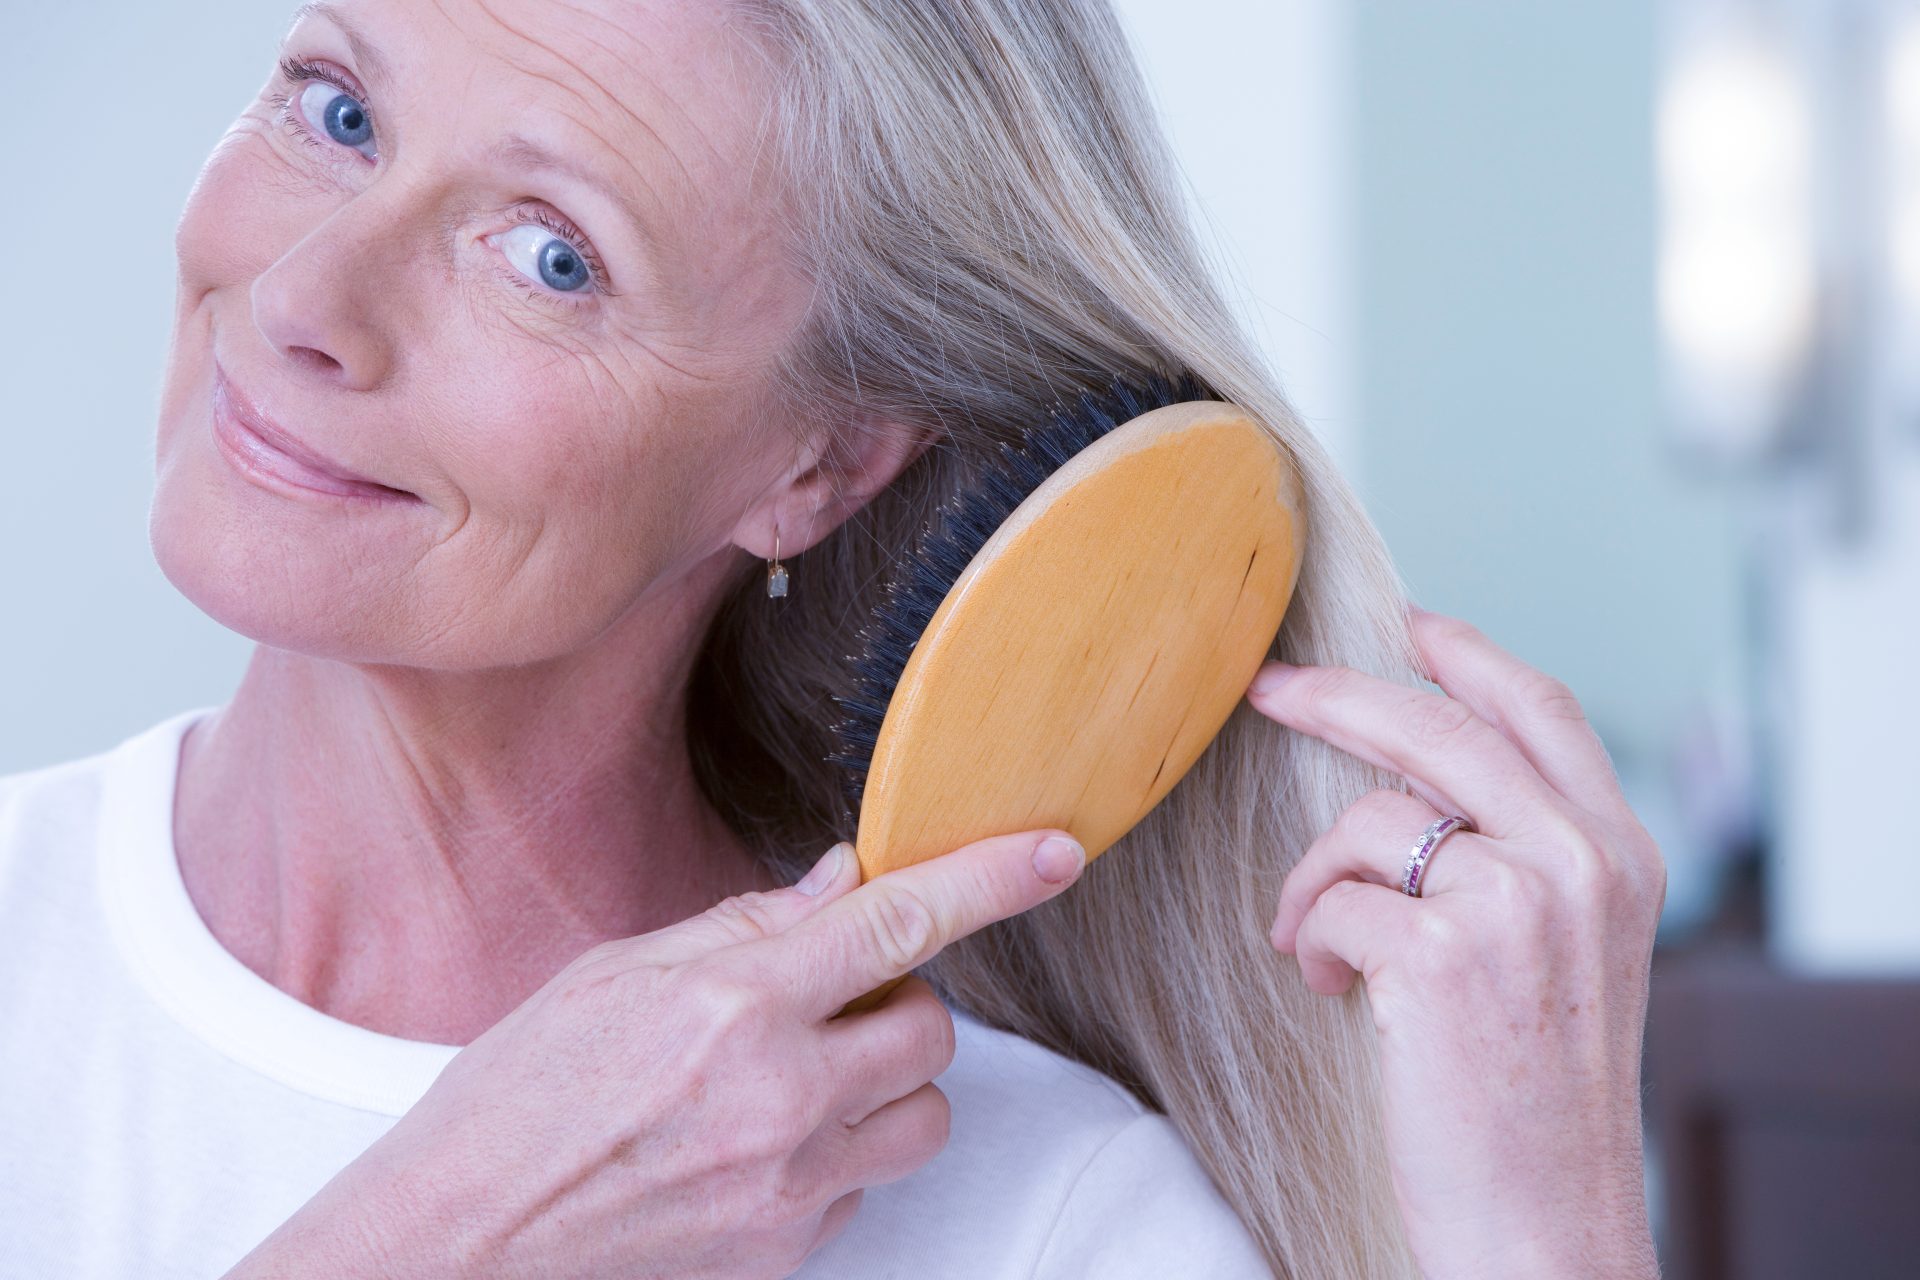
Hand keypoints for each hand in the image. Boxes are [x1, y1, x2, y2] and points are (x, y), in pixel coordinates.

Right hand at [223, 827, 1088, 1279]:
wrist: (459, 1249)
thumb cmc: (513, 1100)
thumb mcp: (612, 974)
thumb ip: (742, 928)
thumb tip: (840, 883)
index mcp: (732, 1006)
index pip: (897, 922)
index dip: (990, 878)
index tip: (1056, 853)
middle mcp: (778, 1096)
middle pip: (932, 1029)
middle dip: (895, 1003)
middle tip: (823, 1000)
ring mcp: (790, 1185)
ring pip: (925, 1114)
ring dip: (886, 1083)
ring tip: (799, 1076)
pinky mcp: (789, 1250)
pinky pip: (867, 1181)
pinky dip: (839, 1152)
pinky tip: (757, 1145)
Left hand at [1246, 605, 1664, 1279]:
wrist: (1545, 1219)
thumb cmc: (1534, 1095)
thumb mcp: (1565, 951)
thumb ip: (1519, 855)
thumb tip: (1406, 786)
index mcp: (1617, 853)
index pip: (1540, 709)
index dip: (1468, 655)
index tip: (1409, 624)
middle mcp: (1578, 861)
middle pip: (1435, 727)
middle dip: (1336, 697)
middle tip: (1267, 689)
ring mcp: (1515, 902)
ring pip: (1365, 823)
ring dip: (1314, 878)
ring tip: (1316, 944)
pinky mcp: (1443, 953)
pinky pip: (1332, 903)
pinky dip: (1310, 940)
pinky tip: (1332, 989)